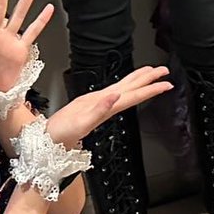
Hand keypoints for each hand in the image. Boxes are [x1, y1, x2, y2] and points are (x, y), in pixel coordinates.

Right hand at [46, 65, 172, 149]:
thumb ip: (99, 110)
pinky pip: (110, 91)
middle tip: (165, 70)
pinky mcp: (89, 103)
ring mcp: (99, 104)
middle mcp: (107, 106)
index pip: (135, 96)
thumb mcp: (80, 124)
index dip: (151, 89)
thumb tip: (116, 96)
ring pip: (123, 89)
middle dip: (150, 80)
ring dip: (138, 80)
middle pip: (133, 90)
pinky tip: (123, 85)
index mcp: (108, 109)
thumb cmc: (60, 137)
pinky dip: (119, 85)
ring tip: (150, 72)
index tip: (166, 83)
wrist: (47, 143)